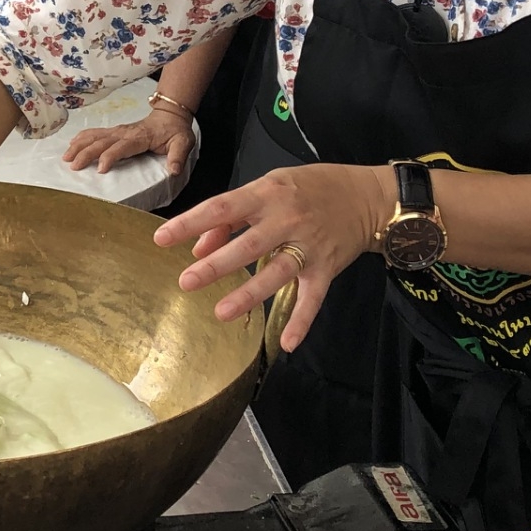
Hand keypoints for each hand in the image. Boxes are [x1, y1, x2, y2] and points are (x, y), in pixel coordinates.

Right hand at [65, 104, 194, 177]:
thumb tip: (173, 170)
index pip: (121, 147)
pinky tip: (71, 144)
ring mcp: (118, 131)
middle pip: (101, 142)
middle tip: (73, 166)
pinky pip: (94, 132)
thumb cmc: (175, 132)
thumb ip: (178, 157)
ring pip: (94, 136)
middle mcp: (124, 133)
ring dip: (79, 145)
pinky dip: (81, 137)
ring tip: (66, 156)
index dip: (110, 157)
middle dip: (86, 153)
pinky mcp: (114, 131)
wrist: (170, 115)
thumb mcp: (183, 143)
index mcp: (139, 138)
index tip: (100, 169)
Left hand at [152, 163, 389, 349]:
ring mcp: (309, 246)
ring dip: (249, 294)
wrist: (368, 197)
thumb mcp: (269, 186)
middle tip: (187, 281)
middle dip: (216, 265)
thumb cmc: (310, 187)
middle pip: (247, 245)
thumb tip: (199, 246)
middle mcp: (287, 219)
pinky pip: (313, 298)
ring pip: (276, 273)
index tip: (162, 238)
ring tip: (221, 313)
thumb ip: (232, 215)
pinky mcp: (327, 268)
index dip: (190, 222)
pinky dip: (301, 320)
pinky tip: (286, 343)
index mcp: (268, 194)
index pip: (221, 207)